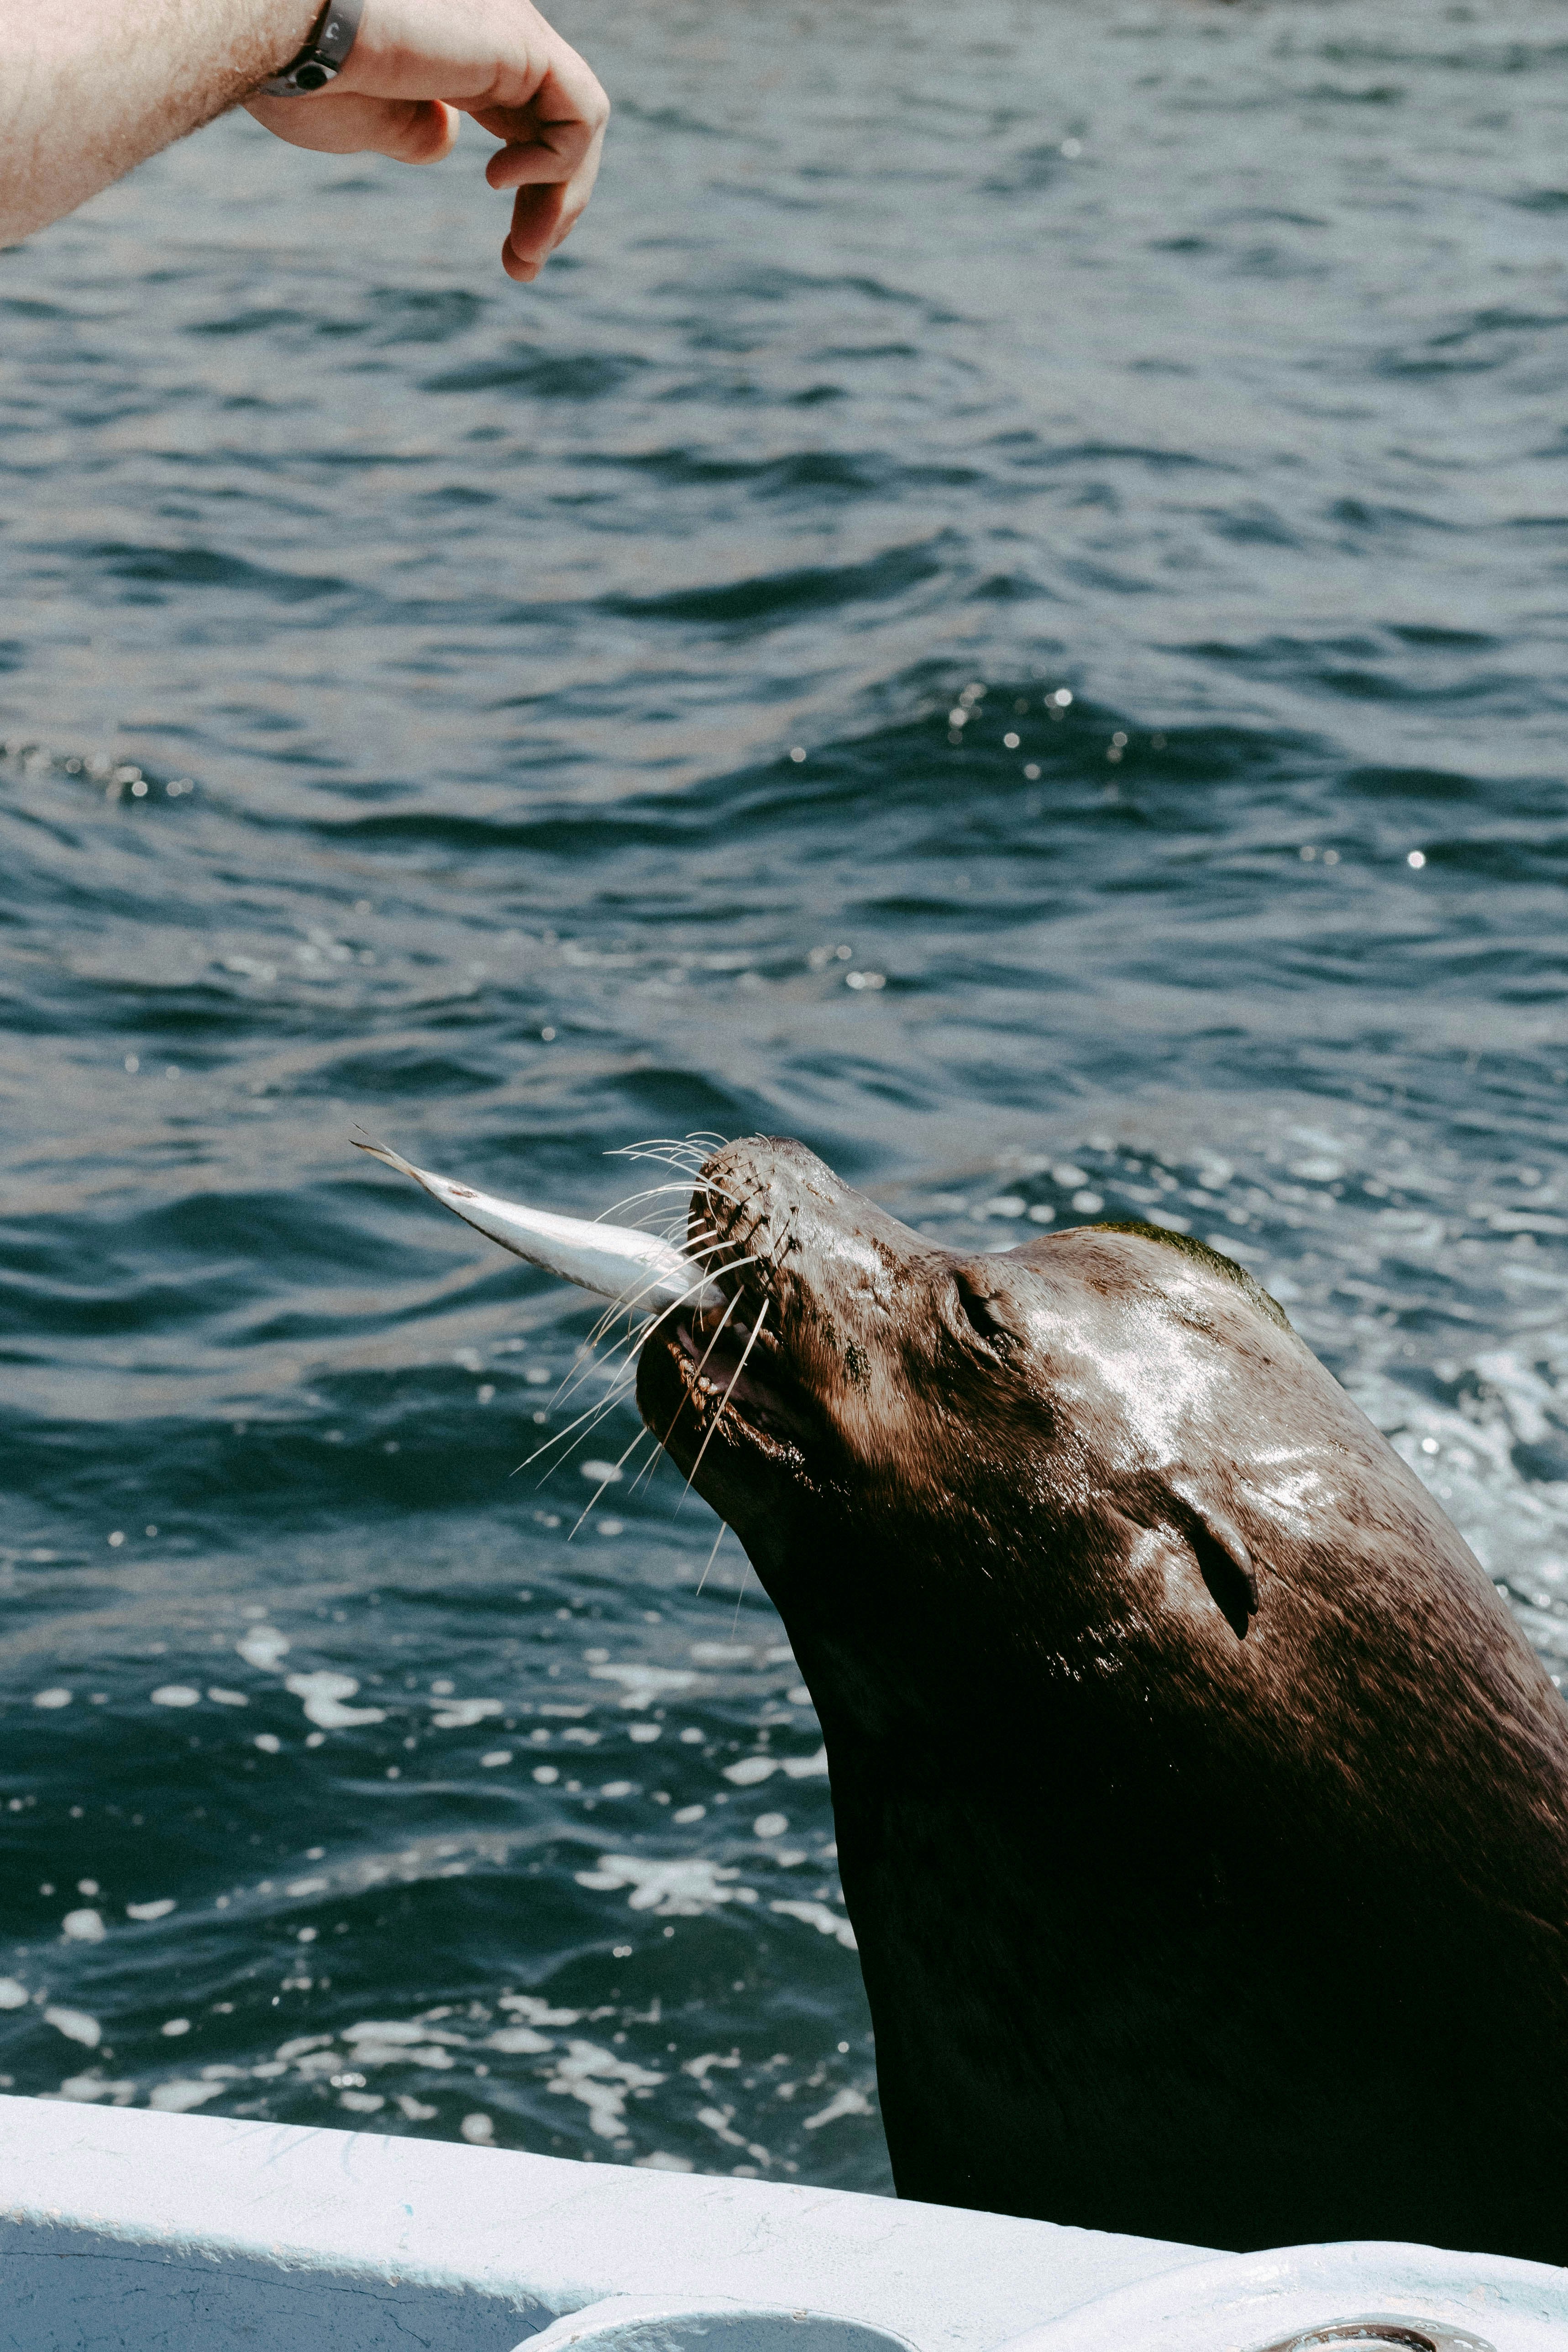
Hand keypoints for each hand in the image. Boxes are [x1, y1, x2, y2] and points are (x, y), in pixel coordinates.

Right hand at [245, 0, 608, 281]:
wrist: (284, 38)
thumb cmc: (304, 79)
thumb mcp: (367, 124)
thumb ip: (413, 133)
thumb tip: (444, 142)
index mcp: (459, 54)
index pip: (526, 123)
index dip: (534, 194)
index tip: (516, 257)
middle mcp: (492, 35)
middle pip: (558, 129)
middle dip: (555, 207)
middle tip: (525, 267)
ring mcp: (510, 33)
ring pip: (578, 124)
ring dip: (562, 200)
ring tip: (527, 250)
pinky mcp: (520, 41)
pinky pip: (580, 112)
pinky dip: (559, 164)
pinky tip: (501, 184)